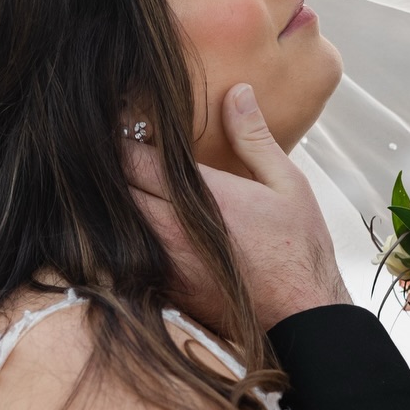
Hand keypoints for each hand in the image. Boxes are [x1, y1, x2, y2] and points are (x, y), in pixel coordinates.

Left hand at [125, 85, 349, 332]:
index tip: (114, 121)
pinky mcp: (166, 287)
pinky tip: (129, 223)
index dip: (118, 138)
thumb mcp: (288, 184)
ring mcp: (166, 262)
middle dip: (107, 167)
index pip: (135, 159)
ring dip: (113, 201)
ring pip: (114, 224)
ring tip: (112, 181)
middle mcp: (175, 230)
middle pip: (115, 190)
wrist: (302, 317)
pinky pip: (125, 254)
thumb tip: (236, 92)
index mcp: (203, 198)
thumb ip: (254, 137)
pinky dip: (121, 235)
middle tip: (106, 148)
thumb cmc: (299, 249)